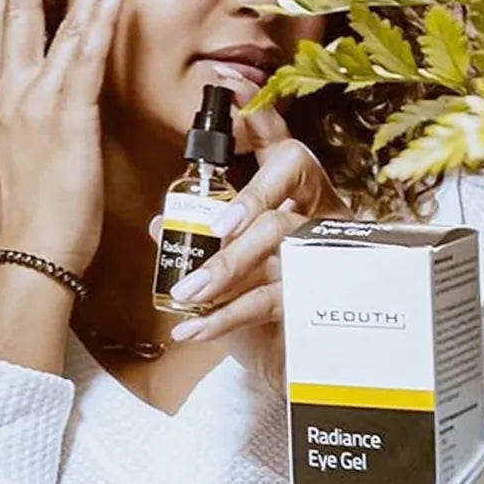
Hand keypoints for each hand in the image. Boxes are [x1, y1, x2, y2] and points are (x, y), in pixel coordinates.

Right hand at [0, 0, 126, 274]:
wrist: (27, 254)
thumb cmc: (27, 219)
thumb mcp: (14, 163)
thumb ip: (20, 127)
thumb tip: (31, 114)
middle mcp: (9, 93)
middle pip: (11, 12)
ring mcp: (36, 101)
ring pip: (54, 23)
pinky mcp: (69, 115)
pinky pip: (86, 53)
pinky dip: (98, 13)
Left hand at [153, 107, 351, 389]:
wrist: (298, 354)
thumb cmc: (266, 290)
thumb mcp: (236, 252)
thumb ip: (202, 235)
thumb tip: (159, 224)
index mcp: (303, 192)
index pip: (286, 152)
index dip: (260, 133)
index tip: (226, 129)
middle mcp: (320, 220)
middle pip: (280, 216)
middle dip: (234, 231)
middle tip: (192, 251)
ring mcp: (324, 261)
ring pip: (280, 253)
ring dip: (226, 273)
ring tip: (185, 295)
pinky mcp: (317, 302)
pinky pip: (270, 304)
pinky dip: (224, 318)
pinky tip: (192, 329)